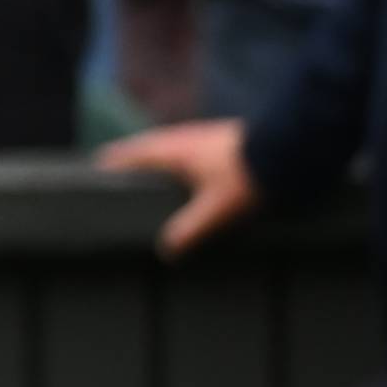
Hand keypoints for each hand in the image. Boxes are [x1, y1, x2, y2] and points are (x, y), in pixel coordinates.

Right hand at [100, 117, 257, 256]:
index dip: (114, 160)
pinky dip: (179, 158)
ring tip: (150, 173)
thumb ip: (189, 229)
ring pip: (170, 146)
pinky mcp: (222, 140)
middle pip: (149, 146)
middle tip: (119, 168)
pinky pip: (189, 148)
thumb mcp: (217, 209)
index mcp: (174, 150)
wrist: (288, 150)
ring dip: (157, 156)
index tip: (97, 165)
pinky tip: (189, 171)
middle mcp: (185, 138)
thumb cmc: (249, 175)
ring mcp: (204, 136)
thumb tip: (165, 250)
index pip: (133, 153)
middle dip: (133, 157)